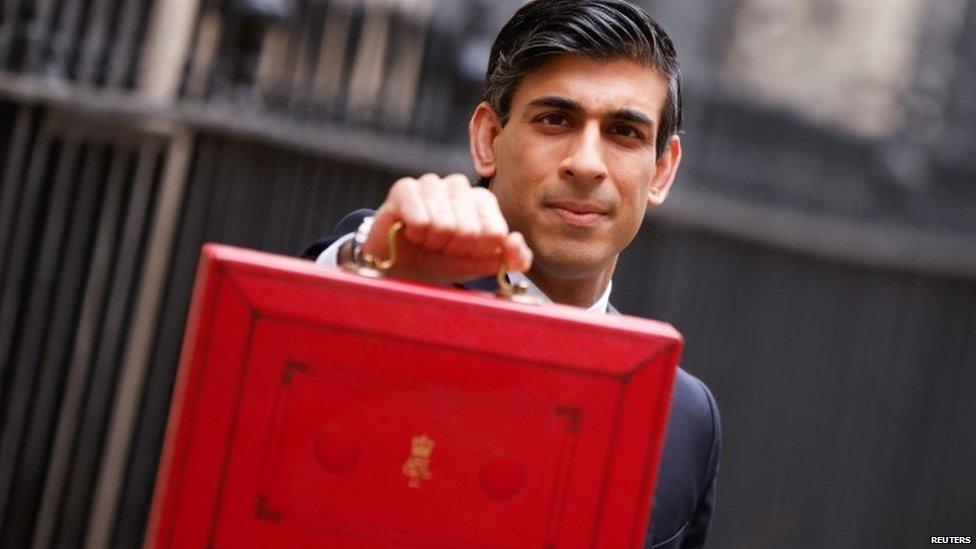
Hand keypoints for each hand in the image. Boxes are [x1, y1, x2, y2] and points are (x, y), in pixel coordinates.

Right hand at [359, 173, 531, 284]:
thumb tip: (515, 241)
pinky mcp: (404, 188)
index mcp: (482, 200)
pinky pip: (420, 219)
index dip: (478, 252)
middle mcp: (459, 186)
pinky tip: (410, 232)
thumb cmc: (445, 260)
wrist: (403, 266)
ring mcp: (431, 183)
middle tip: (441, 246)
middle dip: (454, 249)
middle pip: (470, 230)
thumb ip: (513, 258)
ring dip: (433, 243)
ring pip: (444, 225)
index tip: (465, 251)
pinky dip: (416, 235)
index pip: (495, 233)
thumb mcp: (484, 264)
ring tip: (426, 239)